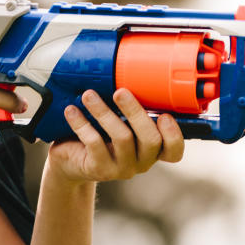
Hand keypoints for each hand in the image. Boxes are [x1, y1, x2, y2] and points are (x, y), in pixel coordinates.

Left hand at [48, 88, 184, 183]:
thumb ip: (131, 110)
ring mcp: (122, 169)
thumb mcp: (119, 123)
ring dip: (104, 112)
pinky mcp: (99, 169)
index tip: (165, 115)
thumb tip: (131, 74)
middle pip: (150, 140)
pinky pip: (94, 143)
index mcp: (152, 150)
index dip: (174, 135)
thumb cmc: (100, 134)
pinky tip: (72, 110)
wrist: (70, 160)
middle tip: (120, 92)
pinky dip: (82, 123)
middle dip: (136, 113)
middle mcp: (141, 162)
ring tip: (88, 95)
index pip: (174, 151)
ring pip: (122, 138)